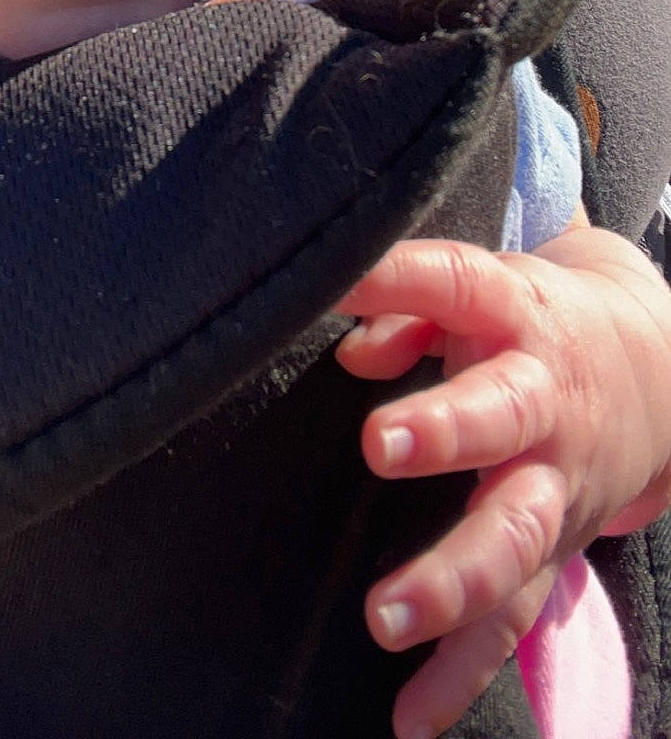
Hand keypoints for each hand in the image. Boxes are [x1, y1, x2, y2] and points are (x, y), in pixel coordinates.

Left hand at [334, 228, 670, 738]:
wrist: (655, 370)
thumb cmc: (529, 320)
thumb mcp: (479, 287)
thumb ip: (406, 302)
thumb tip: (350, 346)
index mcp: (513, 314)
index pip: (455, 284)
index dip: (397, 282)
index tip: (336, 287)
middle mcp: (540, 401)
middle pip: (500, 416)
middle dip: (445, 431)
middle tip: (379, 443)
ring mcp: (550, 482)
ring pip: (511, 535)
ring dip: (451, 577)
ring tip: (386, 616)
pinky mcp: (550, 550)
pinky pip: (510, 619)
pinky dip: (461, 673)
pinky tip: (411, 717)